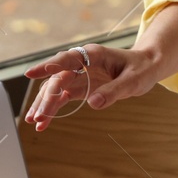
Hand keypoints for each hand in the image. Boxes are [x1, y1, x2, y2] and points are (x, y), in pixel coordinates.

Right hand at [21, 43, 159, 129]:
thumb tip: (93, 104)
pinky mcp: (81, 87)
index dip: (48, 66)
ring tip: (34, 122)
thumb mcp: (133, 80)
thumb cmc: (141, 68)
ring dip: (44, 104)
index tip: (31, 74)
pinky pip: (62, 97)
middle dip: (46, 97)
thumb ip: (114, 90)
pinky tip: (43, 122)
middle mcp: (82, 63)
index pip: (66, 59)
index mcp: (93, 54)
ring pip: (55, 88)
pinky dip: (52, 108)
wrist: (146, 67)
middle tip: (38, 116)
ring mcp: (79, 75)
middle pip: (58, 78)